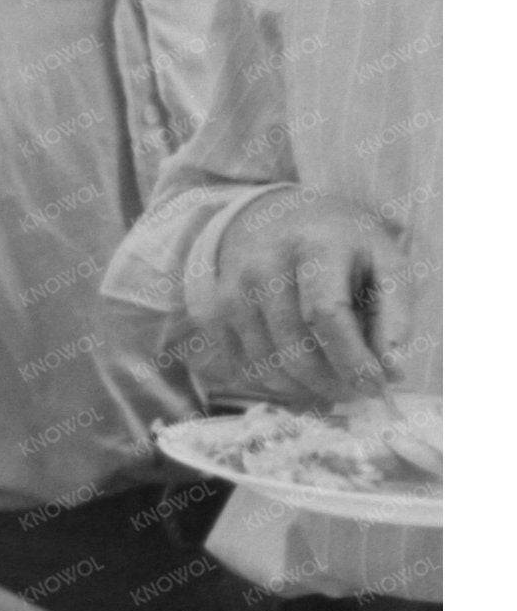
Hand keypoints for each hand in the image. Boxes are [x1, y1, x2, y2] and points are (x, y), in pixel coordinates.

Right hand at [196, 188, 403, 405]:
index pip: (326, 313)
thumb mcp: (387, 265)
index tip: (376, 386)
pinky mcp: (214, 309)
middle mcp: (264, 263)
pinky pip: (242, 365)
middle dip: (329, 381)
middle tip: (357, 392)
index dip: (351, 358)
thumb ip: (396, 316)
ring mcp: (232, 287)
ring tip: (332, 383)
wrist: (286, 218)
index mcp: (316, 246)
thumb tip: (392, 372)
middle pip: (293, 345)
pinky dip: (275, 382)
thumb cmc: (348, 248)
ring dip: (304, 387)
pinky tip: (301, 375)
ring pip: (266, 362)